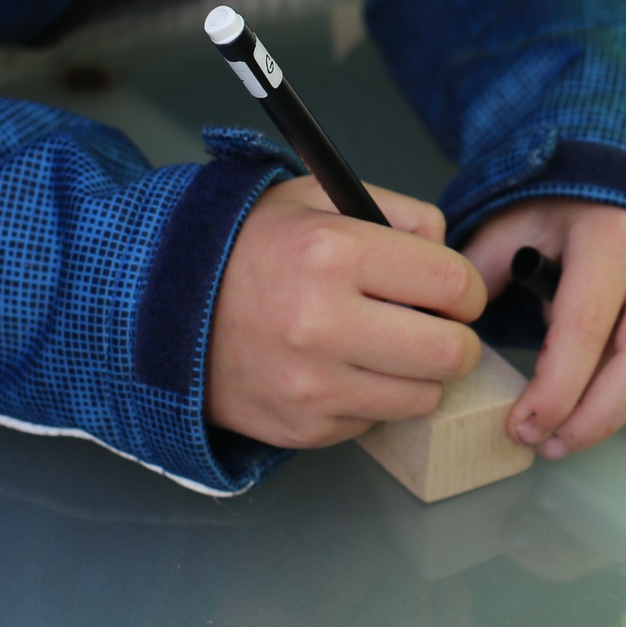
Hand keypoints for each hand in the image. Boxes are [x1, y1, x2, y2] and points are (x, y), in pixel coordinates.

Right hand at [206, 176, 486, 448]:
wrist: (160, 308)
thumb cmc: (250, 248)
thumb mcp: (318, 198)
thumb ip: (399, 214)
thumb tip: (451, 258)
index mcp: (334, 253)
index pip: (453, 283)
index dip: (465, 288)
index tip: (453, 291)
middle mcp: (323, 323)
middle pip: (451, 352)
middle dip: (455, 337)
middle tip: (434, 326)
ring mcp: (311, 384)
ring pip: (423, 397)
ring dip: (417, 374)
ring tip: (383, 346)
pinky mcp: (302, 428)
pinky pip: (376, 421)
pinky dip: (371, 399)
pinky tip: (340, 369)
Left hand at [463, 200, 625, 459]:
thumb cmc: (572, 200)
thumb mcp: (520, 218)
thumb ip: (482, 268)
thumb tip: (450, 326)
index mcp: (612, 238)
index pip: (584, 331)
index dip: (554, 392)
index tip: (521, 426)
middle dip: (593, 422)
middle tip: (547, 447)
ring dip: (608, 412)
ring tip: (561, 431)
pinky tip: (594, 380)